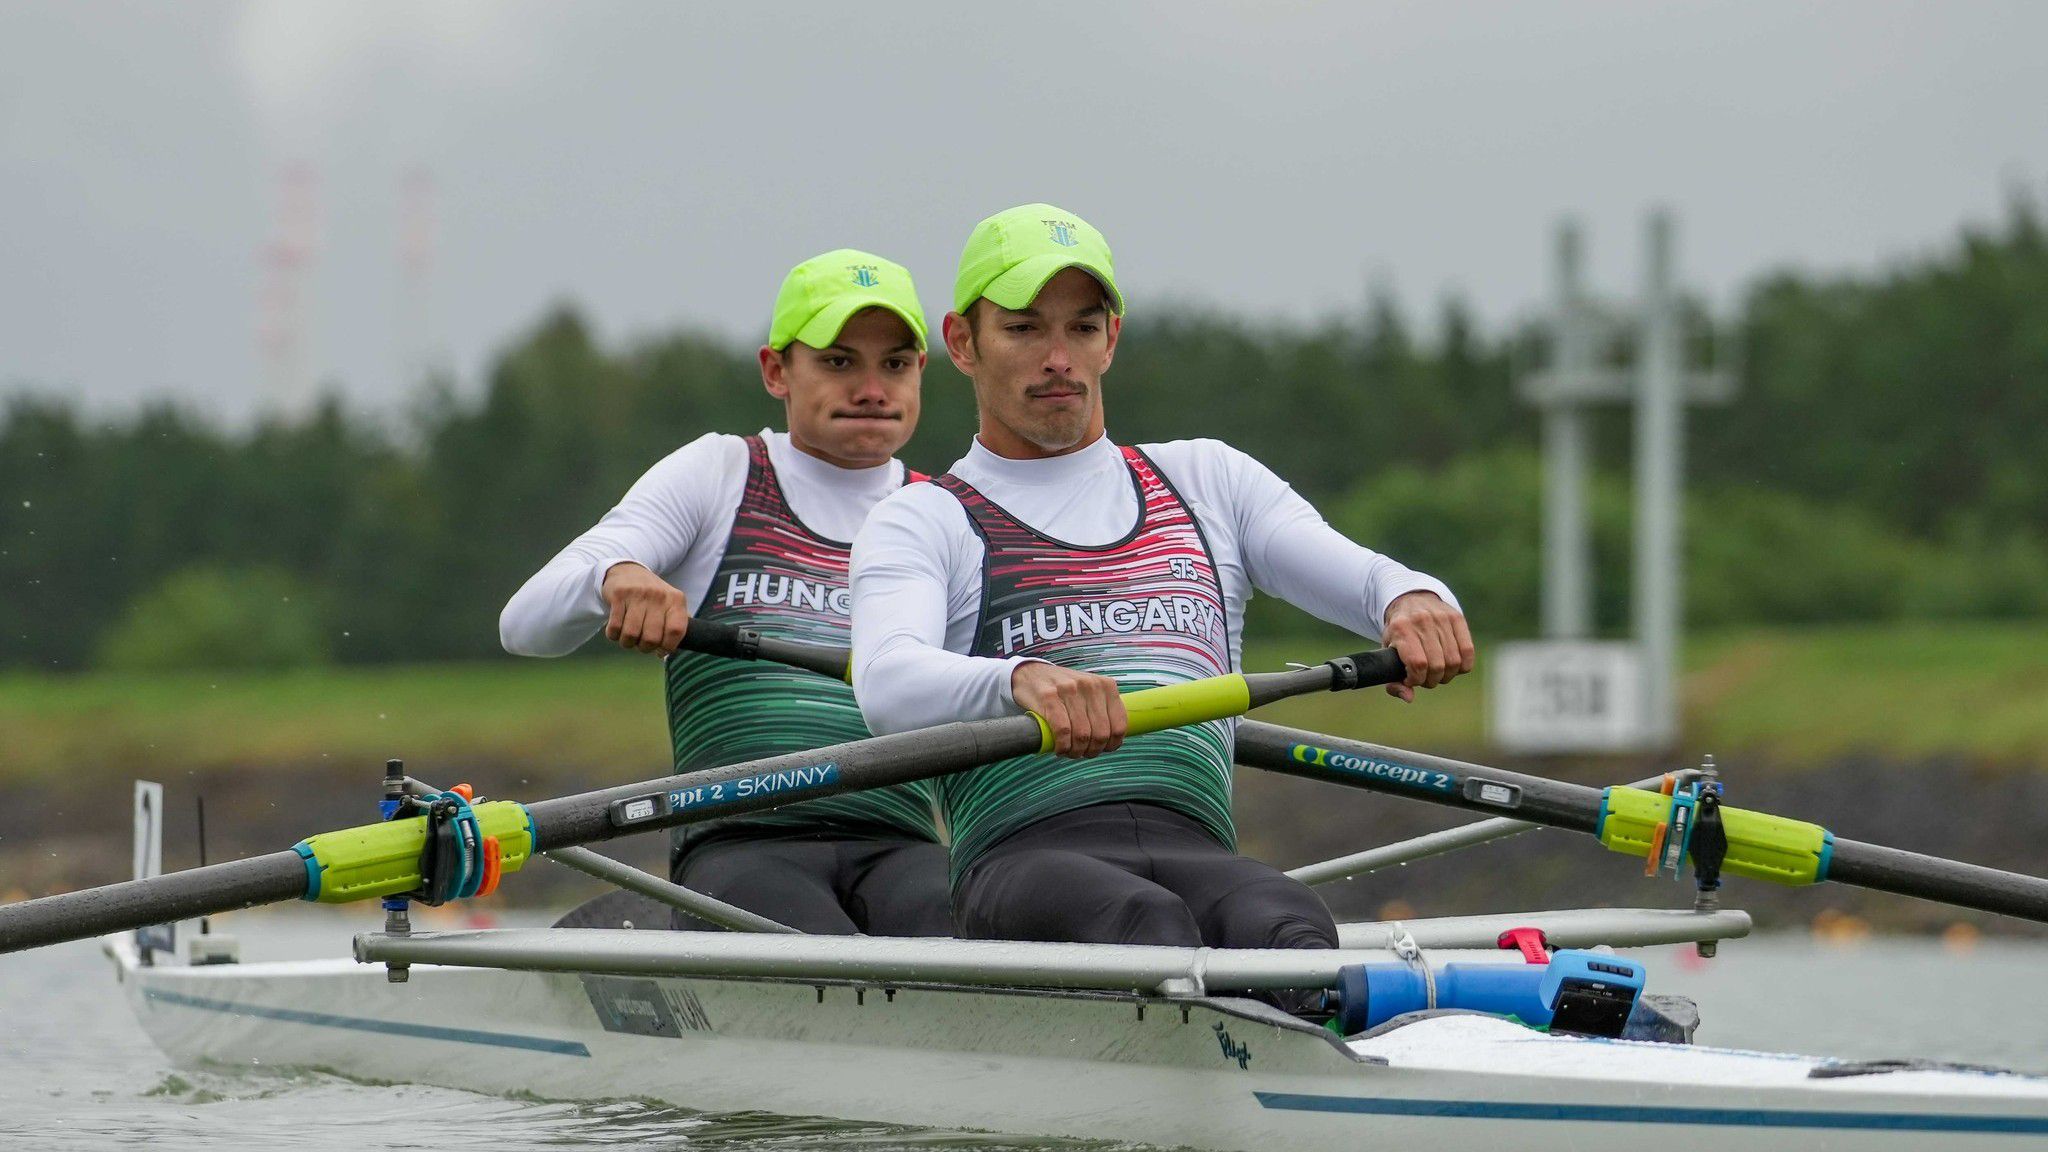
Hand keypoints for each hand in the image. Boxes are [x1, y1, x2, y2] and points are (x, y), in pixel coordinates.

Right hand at [601, 562, 689, 653]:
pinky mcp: (619, 594)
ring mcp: (638, 593)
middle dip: (645, 648)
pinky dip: (614, 635)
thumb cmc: (652, 596)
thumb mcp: (670, 603)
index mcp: (676, 600)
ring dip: (627, 643)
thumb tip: (672, 650)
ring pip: (631, 635)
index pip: (676, 631)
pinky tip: (617, 631)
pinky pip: (615, 627)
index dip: (668, 647)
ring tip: (629, 638)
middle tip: (642, 644)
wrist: (628, 571)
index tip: (660, 651)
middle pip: (652, 638)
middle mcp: (659, 595)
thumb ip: (677, 623)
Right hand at [1010, 661, 1127, 758]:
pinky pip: (1062, 730)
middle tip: (1083, 753)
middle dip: (1092, 750)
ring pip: (1082, 734)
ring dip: (1076, 751)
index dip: (1112, 744)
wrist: (1030, 673)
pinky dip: (1063, 746)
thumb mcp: (1089, 692)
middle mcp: (1090, 685)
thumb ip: (1103, 709)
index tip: (1103, 749)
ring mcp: (1069, 689)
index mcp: (1105, 685)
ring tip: (1070, 752)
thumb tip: (1115, 739)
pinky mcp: (1048, 697)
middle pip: (1101, 733)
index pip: (1119, 724)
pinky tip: (1060, 749)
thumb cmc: (1063, 689)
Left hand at [1381, 591, 1475, 701]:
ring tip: (1438, 672)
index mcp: (1401, 629)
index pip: (1418, 664)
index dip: (1417, 679)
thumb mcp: (1388, 653)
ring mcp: (1441, 618)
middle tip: (1426, 678)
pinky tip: (1453, 666)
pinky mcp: (1457, 618)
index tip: (1413, 679)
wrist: (1410, 600)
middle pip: (1437, 665)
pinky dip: (1462, 666)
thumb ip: (1393, 680)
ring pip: (1454, 661)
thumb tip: (1409, 698)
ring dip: (1447, 675)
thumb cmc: (1399, 633)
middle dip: (1432, 680)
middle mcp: (1422, 621)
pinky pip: (1468, 651)